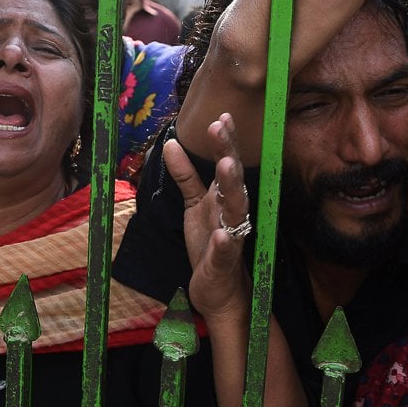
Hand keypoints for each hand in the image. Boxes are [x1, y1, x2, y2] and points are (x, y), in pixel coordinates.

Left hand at [165, 113, 251, 318]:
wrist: (219, 290)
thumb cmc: (210, 243)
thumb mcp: (193, 205)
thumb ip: (185, 176)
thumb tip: (171, 144)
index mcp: (223, 197)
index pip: (227, 164)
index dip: (225, 141)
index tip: (221, 116)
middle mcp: (232, 213)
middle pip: (233, 179)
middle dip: (228, 152)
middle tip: (220, 127)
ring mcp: (231, 237)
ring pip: (236, 209)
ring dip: (232, 187)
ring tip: (226, 165)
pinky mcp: (224, 263)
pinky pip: (226, 251)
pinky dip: (224, 243)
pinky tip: (222, 235)